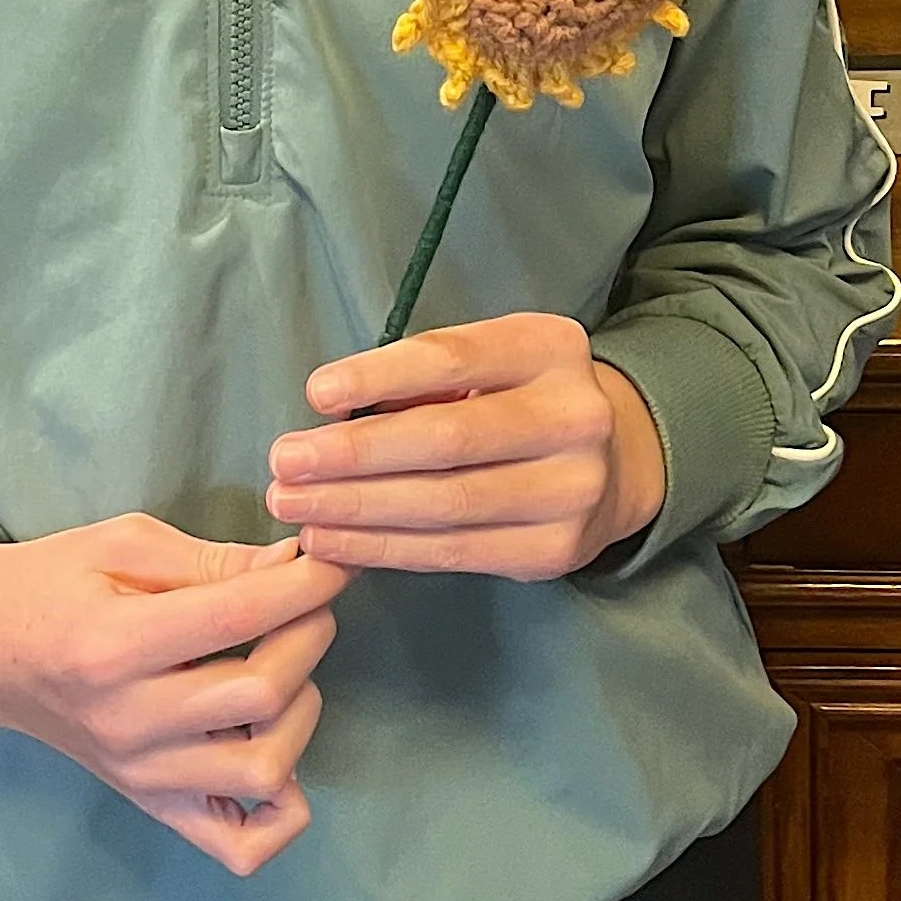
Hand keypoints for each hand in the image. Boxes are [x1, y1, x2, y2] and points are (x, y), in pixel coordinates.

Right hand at [0, 514, 350, 875]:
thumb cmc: (52, 580)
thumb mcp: (124, 544)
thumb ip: (212, 559)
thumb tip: (294, 563)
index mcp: (116, 643)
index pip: (238, 615)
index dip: (304, 581)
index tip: (331, 558)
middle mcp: (129, 721)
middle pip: (260, 693)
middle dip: (309, 633)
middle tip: (310, 600)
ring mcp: (142, 775)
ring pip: (264, 769)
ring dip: (301, 711)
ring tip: (286, 666)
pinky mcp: (151, 805)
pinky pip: (240, 845)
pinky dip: (282, 806)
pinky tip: (279, 747)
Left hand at [265, 313, 666, 580]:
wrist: (615, 462)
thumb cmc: (520, 397)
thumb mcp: (490, 361)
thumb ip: (424, 381)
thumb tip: (332, 411)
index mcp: (549, 348)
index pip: (453, 359)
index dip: (380, 376)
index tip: (316, 394)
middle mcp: (572, 418)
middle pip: (445, 440)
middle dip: (354, 455)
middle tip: (284, 462)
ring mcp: (570, 492)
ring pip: (444, 506)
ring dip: (356, 510)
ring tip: (295, 506)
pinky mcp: (554, 553)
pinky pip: (452, 553)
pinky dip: (384, 549)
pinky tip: (335, 540)